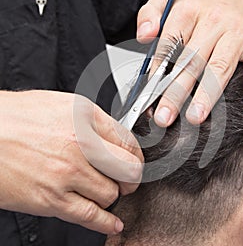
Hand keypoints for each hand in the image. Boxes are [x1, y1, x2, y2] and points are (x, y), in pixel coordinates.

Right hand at [0, 90, 142, 233]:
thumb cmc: (18, 117)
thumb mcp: (63, 105)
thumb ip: (93, 121)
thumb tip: (114, 138)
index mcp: (86, 118)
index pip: (129, 142)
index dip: (137, 156)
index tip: (134, 162)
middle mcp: (81, 144)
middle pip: (129, 170)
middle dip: (131, 178)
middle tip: (126, 181)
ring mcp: (67, 173)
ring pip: (111, 194)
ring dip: (111, 195)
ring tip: (104, 192)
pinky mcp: (52, 199)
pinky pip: (90, 216)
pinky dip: (106, 223)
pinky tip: (111, 223)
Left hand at [137, 0, 242, 125]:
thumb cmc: (198, 8)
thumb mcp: (168, 1)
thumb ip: (148, 15)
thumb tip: (144, 36)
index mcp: (188, 12)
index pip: (169, 46)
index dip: (157, 74)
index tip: (148, 98)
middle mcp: (213, 21)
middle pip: (191, 61)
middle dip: (176, 92)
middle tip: (164, 117)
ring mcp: (237, 33)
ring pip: (219, 67)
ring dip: (207, 95)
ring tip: (195, 117)